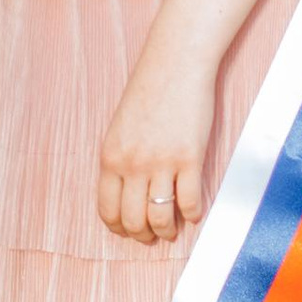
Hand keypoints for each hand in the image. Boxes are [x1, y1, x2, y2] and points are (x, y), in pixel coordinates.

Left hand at [97, 49, 216, 244]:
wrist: (176, 65)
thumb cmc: (149, 93)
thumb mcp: (121, 129)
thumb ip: (121, 161)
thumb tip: (128, 195)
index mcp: (111, 157)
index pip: (108, 210)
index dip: (119, 228)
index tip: (130, 232)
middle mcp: (132, 164)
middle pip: (134, 220)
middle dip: (144, 236)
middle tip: (154, 236)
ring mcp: (161, 162)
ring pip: (161, 218)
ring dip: (168, 230)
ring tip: (173, 229)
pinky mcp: (190, 158)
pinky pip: (190, 201)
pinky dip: (192, 214)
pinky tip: (194, 212)